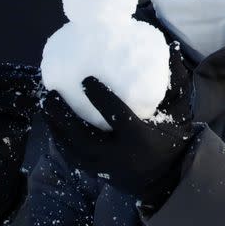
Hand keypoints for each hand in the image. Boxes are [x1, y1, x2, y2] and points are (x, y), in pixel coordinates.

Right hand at [0, 62, 41, 225]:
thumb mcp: (18, 113)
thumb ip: (26, 98)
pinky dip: (6, 125)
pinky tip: (24, 126)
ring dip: (9, 100)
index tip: (39, 74)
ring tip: (34, 104)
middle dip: (12, 79)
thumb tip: (48, 80)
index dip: (17, 70)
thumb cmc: (7, 139)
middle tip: (36, 83)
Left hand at [42, 41, 195, 206]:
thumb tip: (172, 47)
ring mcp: (104, 167)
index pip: (116, 116)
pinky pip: (72, 157)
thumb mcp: (178, 112)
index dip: (100, 98)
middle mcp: (118, 154)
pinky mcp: (95, 173)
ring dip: (56, 126)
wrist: (166, 178)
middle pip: (82, 135)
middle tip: (52, 94)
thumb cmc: (171, 139)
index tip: (86, 80)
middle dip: (64, 115)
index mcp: (139, 137)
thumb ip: (175, 82)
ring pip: (72, 148)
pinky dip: (60, 140)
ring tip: (46, 105)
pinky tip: (52, 124)